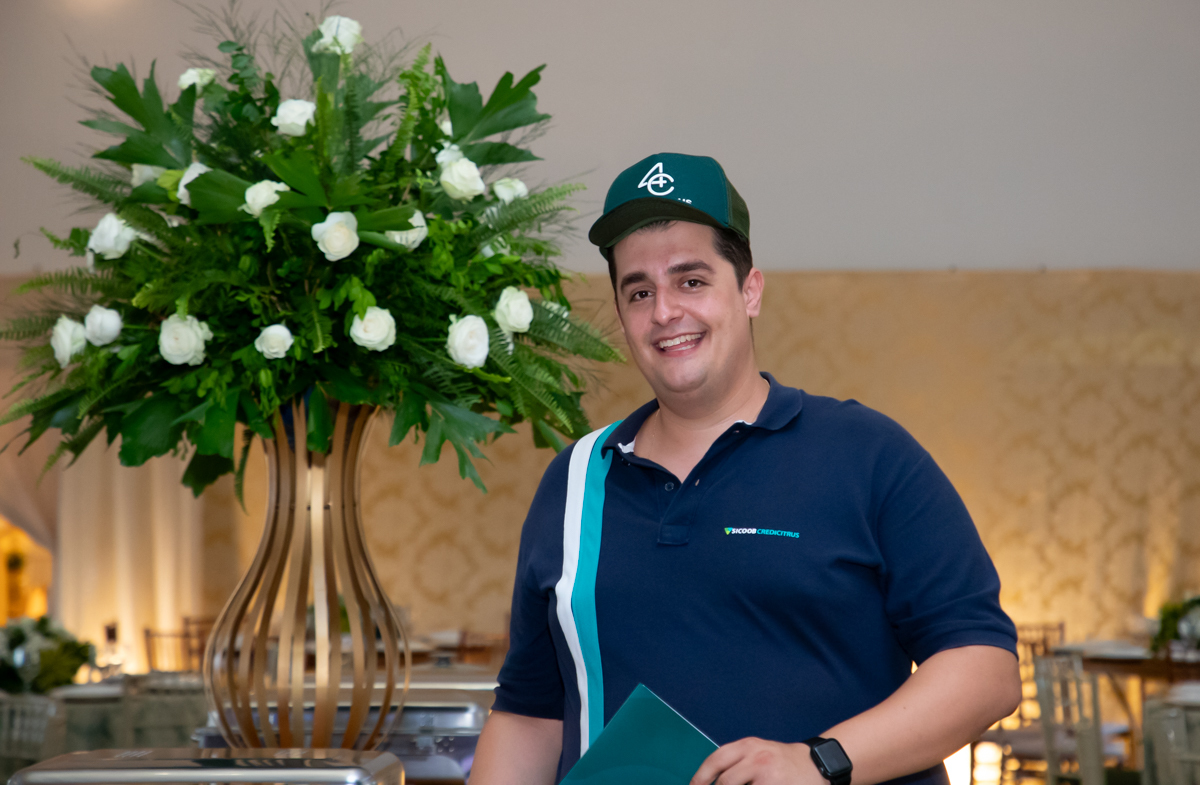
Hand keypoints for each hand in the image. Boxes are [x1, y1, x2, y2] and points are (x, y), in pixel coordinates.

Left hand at [690, 738, 822, 784]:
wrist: (816, 765)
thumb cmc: (782, 761)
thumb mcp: (758, 751)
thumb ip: (736, 762)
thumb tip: (711, 780)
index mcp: (749, 746)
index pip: (716, 760)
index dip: (701, 777)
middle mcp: (757, 758)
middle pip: (725, 782)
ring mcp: (768, 777)